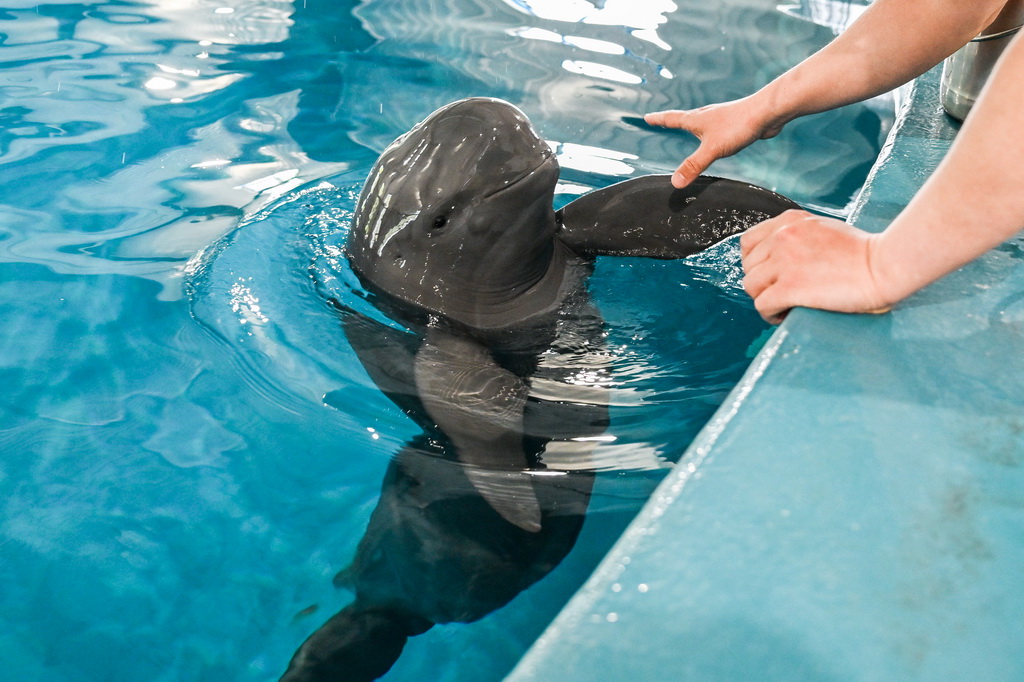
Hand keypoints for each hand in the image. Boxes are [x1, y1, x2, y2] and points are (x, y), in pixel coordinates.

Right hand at [644, 96, 784, 187]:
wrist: (767, 112)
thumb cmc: (738, 126)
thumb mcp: (712, 150)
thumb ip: (694, 165)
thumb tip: (674, 182)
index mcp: (697, 119)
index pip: (672, 119)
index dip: (659, 119)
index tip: (647, 117)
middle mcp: (707, 115)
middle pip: (686, 117)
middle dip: (674, 120)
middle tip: (664, 120)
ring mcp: (722, 118)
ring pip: (703, 121)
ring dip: (694, 124)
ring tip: (692, 126)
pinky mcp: (735, 122)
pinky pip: (718, 127)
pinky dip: (712, 130)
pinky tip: (720, 134)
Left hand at [740, 210, 892, 323]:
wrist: (884, 265)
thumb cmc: (864, 251)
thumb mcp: (823, 229)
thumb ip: (798, 237)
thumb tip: (780, 257)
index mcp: (789, 222)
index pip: (748, 242)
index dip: (755, 262)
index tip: (768, 274)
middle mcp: (782, 237)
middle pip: (748, 267)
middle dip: (761, 282)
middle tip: (779, 293)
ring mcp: (783, 261)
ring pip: (751, 286)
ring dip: (764, 299)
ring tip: (783, 306)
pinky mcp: (789, 286)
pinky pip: (762, 305)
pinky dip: (770, 314)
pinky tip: (785, 315)